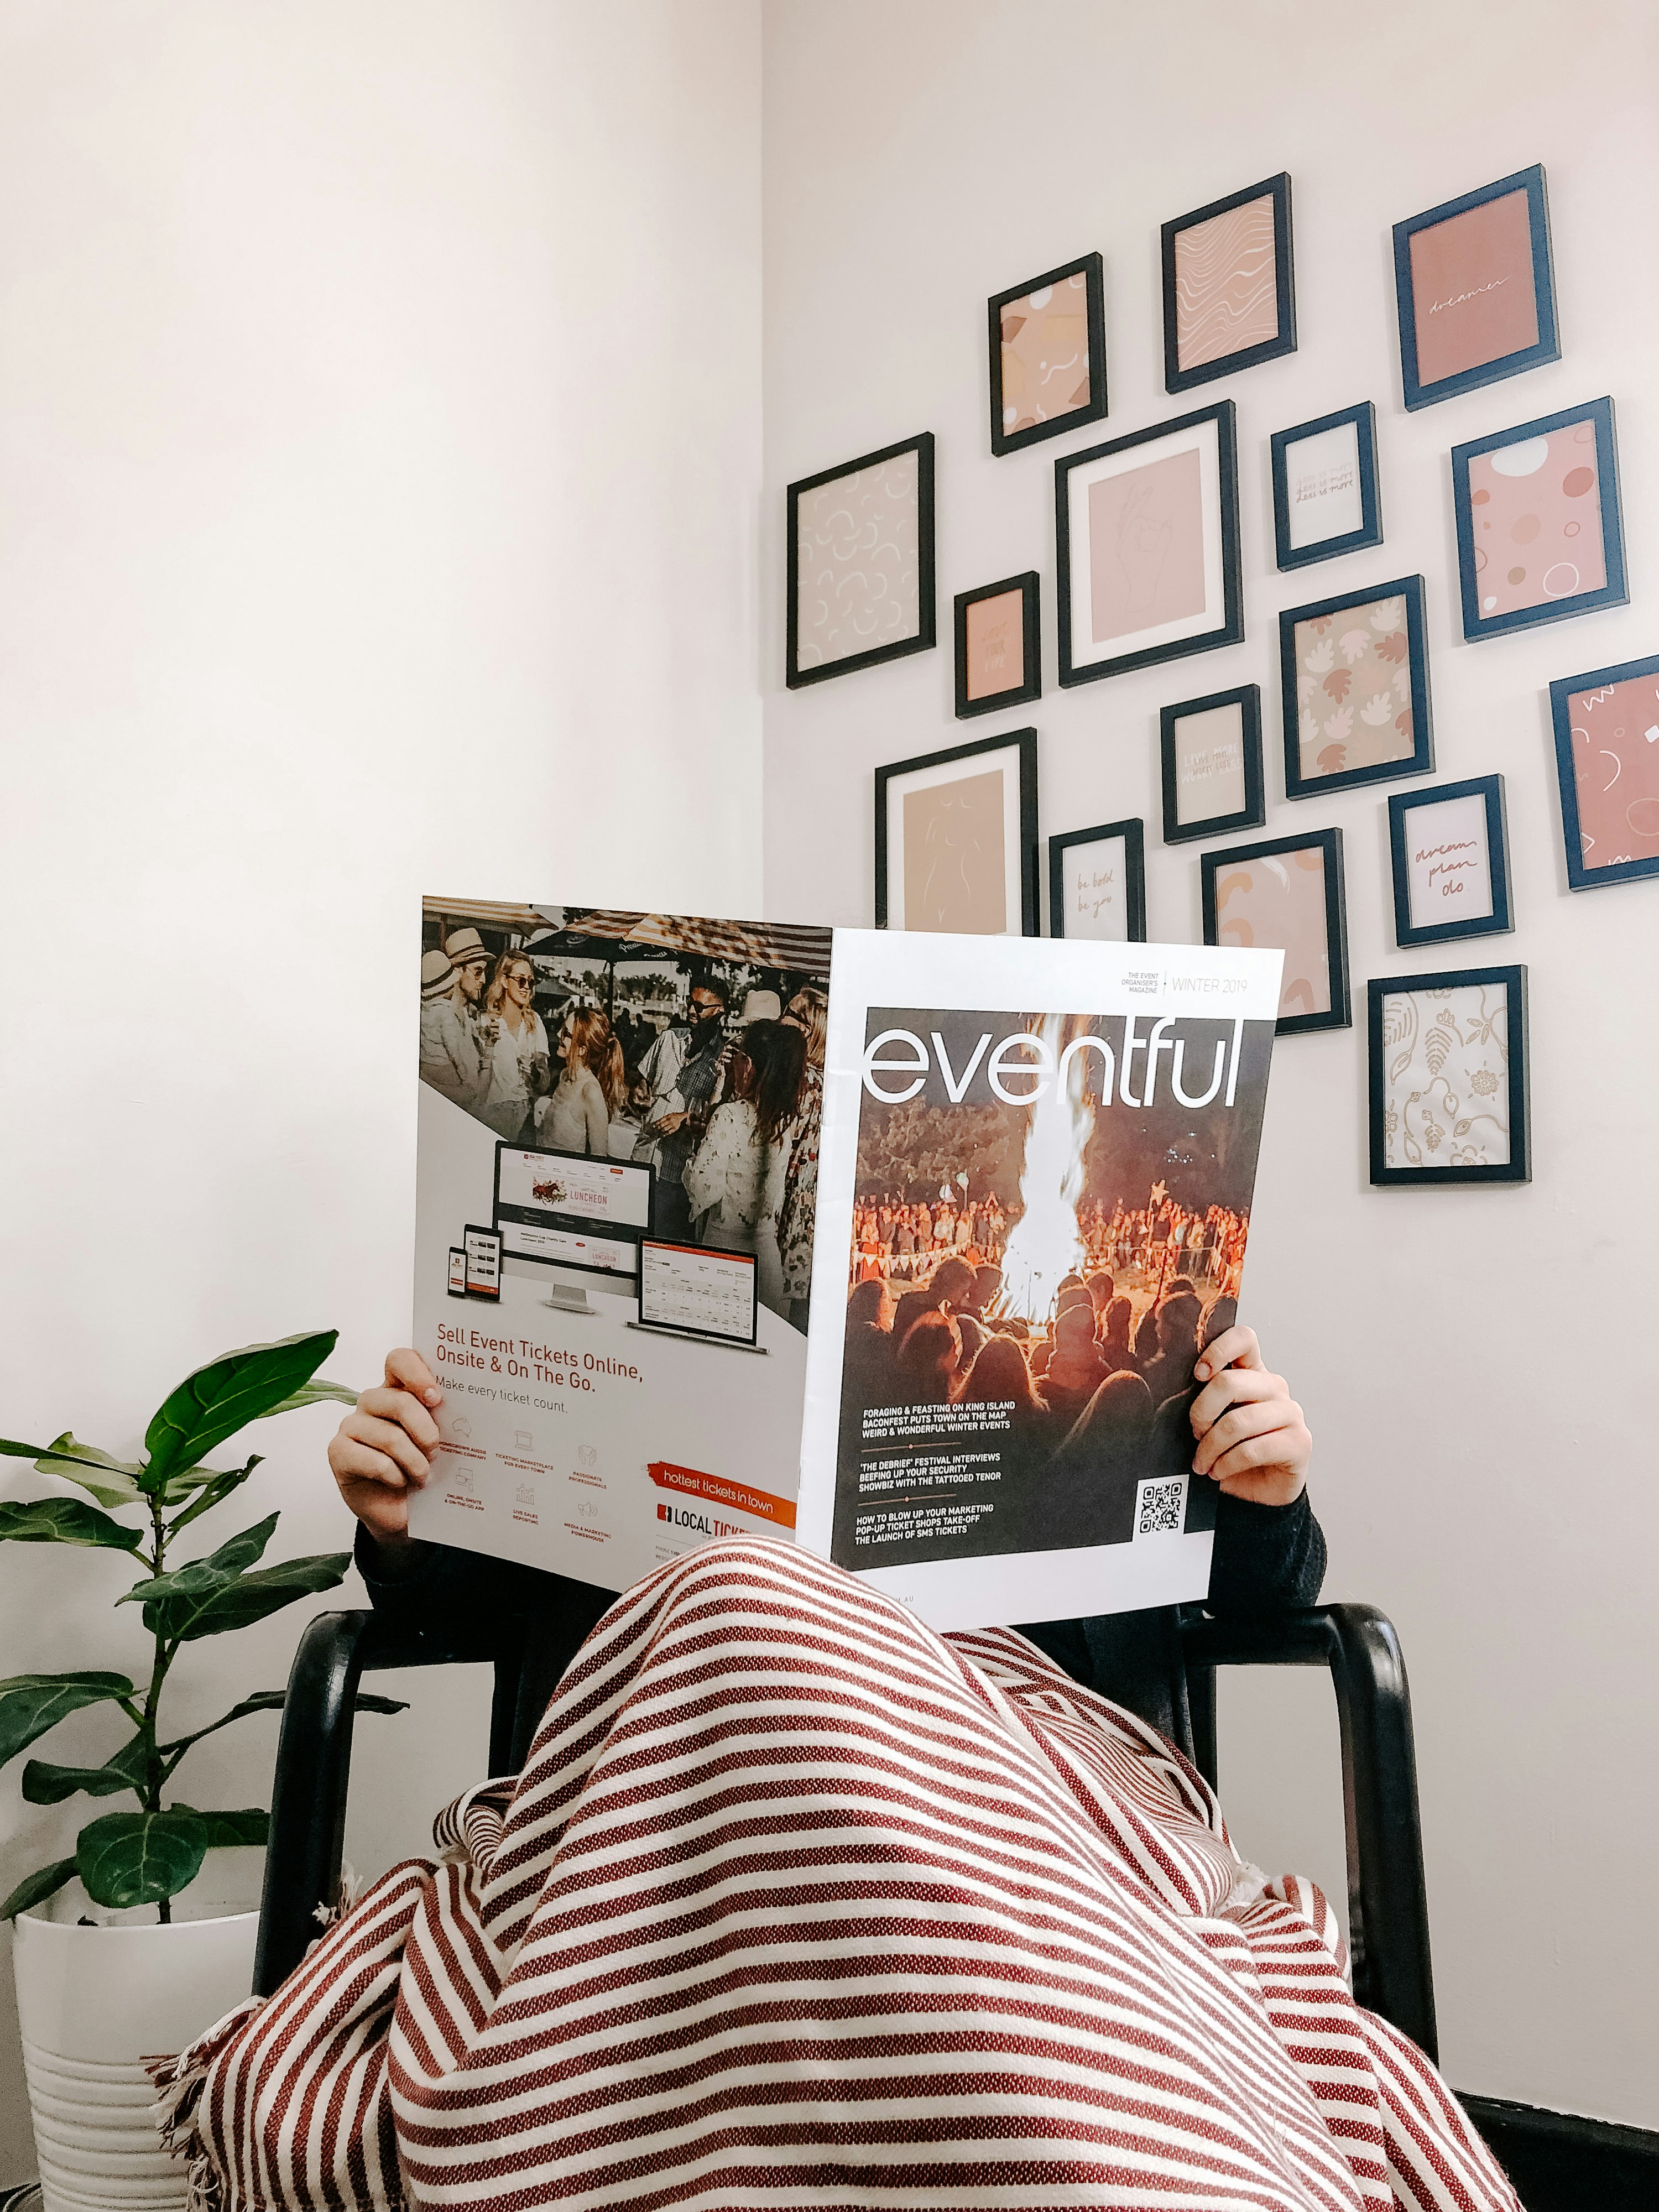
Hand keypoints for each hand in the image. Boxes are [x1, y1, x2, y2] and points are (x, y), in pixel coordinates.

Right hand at [327, 1348, 443, 1547]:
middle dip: (426, 1431)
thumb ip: (444, 1416)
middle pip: (400, 1401)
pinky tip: (400, 1483)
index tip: (436, 1398)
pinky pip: (373, 1460)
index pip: (400, 1360)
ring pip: (389, 1435)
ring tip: (423, 1475)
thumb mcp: (439, 1439)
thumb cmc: (422, 1468)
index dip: (417, 1373)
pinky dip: (394, 1476)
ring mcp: (351, 1425)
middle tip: (436, 1451)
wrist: (403, 1511)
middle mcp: (372, 1402)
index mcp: (398, 1389)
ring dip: (414, 1461)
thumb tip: (470, 1405)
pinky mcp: (338, 1452)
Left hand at [650, 1111, 687, 1134]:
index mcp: (667, 1117)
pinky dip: (665, 1134)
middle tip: (655, 1130)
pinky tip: (663, 1135)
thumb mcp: (669, 1114)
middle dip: (657, 1128)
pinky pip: (669, 1132)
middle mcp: (669, 1120)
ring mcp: (672, 1125)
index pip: (660, 1121)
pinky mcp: (675, 1128)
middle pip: (661, 1125)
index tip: (653, 1126)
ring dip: (661, 1131)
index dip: (655, 1124)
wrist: (683, 1117)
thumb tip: (657, 1121)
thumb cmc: (675, 1116)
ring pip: (664, 1129)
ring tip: (659, 1132)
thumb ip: (664, 1118)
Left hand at [1188, 1325, 1310, 1506]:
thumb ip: (1201, 1400)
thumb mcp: (1212, 1420)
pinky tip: (1217, 1472)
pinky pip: (1252, 1450)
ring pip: (1238, 1421)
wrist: (1259, 1491)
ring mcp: (1290, 1413)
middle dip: (1201, 1413)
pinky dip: (1226, 1465)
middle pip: (1230, 1383)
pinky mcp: (1299, 1442)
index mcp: (1252, 1372)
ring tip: (1202, 1463)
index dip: (1218, 1350)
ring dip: (1210, 1447)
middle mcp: (1274, 1387)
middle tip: (1195, 1434)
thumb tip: (1158, 1390)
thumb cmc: (1230, 1449)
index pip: (1244, 1338)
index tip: (1197, 1375)